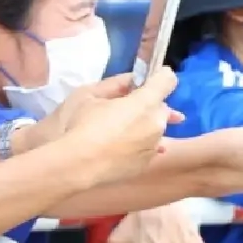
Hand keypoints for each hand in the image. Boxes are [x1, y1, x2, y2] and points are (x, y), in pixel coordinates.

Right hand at [50, 68, 181, 185]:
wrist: (76, 166)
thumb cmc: (78, 126)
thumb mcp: (88, 95)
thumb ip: (115, 84)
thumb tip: (132, 80)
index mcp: (144, 103)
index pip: (166, 80)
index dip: (159, 77)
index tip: (148, 79)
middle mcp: (156, 124)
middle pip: (161, 108)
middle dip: (148, 105)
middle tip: (125, 108)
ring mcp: (154, 146)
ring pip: (156, 129)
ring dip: (144, 126)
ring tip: (119, 130)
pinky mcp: (147, 164)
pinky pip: (149, 148)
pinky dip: (140, 144)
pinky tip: (121, 146)